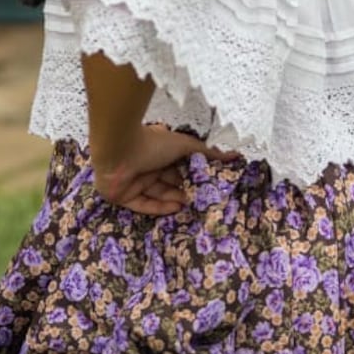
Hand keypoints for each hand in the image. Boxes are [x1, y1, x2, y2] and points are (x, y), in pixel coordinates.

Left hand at [92, 123, 240, 215]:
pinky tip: (175, 209)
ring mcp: (134, 182)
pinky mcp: (123, 196)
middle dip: (184, 190)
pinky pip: (143, 205)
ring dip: (174, 199)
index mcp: (158, 151)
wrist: (118, 151)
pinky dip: (158, 208)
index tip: (207, 186)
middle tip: (202, 201)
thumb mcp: (185, 145)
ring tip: (192, 206)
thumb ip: (208, 153)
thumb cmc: (152, 143)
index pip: (177, 166)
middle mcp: (146, 166)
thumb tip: (235, 155)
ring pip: (157, 194)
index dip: (191, 176)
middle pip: (168, 182)